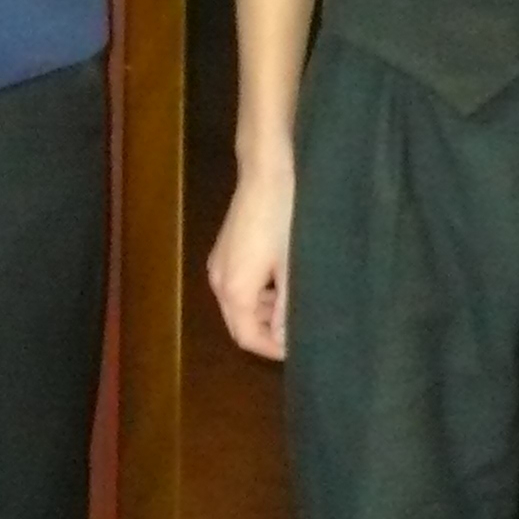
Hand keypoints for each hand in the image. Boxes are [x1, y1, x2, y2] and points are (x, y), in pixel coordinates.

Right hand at [207, 151, 293, 359]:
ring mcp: (219, 262)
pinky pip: (238, 285)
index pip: (247, 337)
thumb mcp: (292, 268)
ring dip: (266, 312)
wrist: (268, 170)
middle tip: (301, 330)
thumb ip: (288, 309)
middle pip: (239, 323)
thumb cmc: (283, 218)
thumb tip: (285, 341)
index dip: (273, 349)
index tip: (300, 349)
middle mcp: (218, 280)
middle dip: (269, 332)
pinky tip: (283, 281)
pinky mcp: (226, 248)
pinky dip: (259, 293)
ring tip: (297, 306)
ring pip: (239, 304)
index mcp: (233, 290)